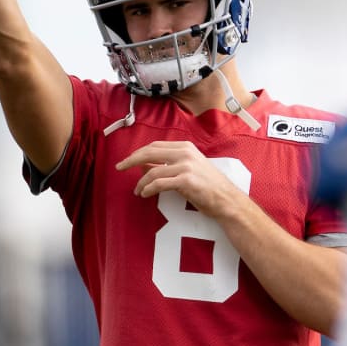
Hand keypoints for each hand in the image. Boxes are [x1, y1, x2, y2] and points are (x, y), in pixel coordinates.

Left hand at [116, 141, 242, 218]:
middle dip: (132, 160)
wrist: (226, 199)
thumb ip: (168, 164)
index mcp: (185, 147)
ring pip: (153, 170)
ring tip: (137, 191)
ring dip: (141, 182)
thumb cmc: (207, 186)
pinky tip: (145, 194)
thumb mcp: (188, 169)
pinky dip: (149, 189)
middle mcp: (185, 152)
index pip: (155, 145)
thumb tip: (143, 165)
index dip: (138, 152)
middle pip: (150, 152)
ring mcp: (186, 165)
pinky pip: (159, 183)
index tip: (127, 160)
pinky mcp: (186, 180)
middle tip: (120, 167)